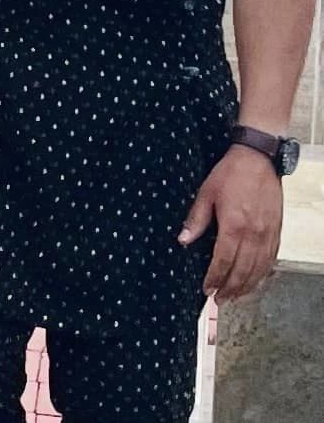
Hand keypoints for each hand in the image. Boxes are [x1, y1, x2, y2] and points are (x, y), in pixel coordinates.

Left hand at [180, 143, 284, 300]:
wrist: (258, 160)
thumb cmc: (230, 173)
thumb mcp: (206, 192)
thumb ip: (196, 219)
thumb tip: (183, 240)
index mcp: (234, 225)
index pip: (223, 261)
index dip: (215, 278)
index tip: (207, 289)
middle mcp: (254, 235)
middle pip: (242, 271)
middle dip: (230, 289)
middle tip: (220, 300)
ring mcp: (268, 235)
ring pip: (259, 270)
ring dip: (247, 287)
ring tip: (234, 297)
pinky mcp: (277, 232)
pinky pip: (271, 261)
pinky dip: (262, 275)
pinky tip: (254, 281)